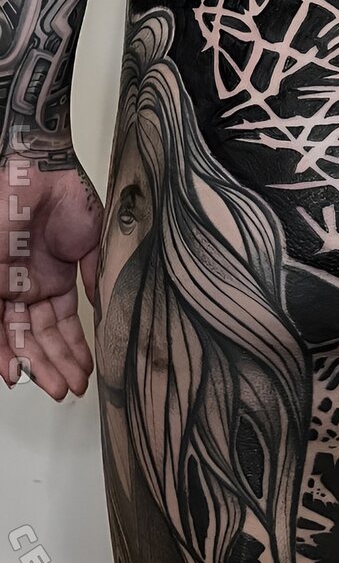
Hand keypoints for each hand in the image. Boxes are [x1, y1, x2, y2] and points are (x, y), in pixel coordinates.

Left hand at [0, 153, 103, 399]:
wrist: (40, 172)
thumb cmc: (69, 196)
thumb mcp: (92, 243)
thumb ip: (94, 277)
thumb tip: (104, 309)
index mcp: (56, 280)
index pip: (63, 325)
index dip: (75, 350)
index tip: (87, 373)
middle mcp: (31, 288)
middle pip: (40, 337)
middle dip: (56, 366)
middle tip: (69, 390)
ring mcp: (10, 286)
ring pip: (19, 336)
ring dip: (34, 364)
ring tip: (53, 388)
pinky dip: (2, 349)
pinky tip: (14, 372)